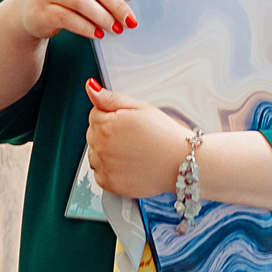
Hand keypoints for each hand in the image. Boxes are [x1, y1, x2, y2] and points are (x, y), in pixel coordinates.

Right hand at [12, 0, 137, 42]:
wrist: (27, 10)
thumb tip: (126, 5)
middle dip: (116, 5)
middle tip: (129, 20)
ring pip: (82, 2)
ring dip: (103, 17)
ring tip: (116, 29)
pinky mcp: (42, 11)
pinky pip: (68, 18)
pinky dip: (86, 27)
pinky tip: (97, 34)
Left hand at [84, 81, 193, 198]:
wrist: (180, 163)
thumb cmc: (164, 135)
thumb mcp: (140, 108)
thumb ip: (111, 98)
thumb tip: (91, 88)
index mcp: (107, 125)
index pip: (94, 114)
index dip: (111, 115)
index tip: (126, 122)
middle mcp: (102, 146)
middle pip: (92, 134)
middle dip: (107, 132)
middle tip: (132, 137)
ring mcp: (105, 166)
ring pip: (94, 154)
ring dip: (105, 151)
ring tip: (130, 151)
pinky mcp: (110, 183)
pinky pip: (99, 173)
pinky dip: (108, 169)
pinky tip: (127, 164)